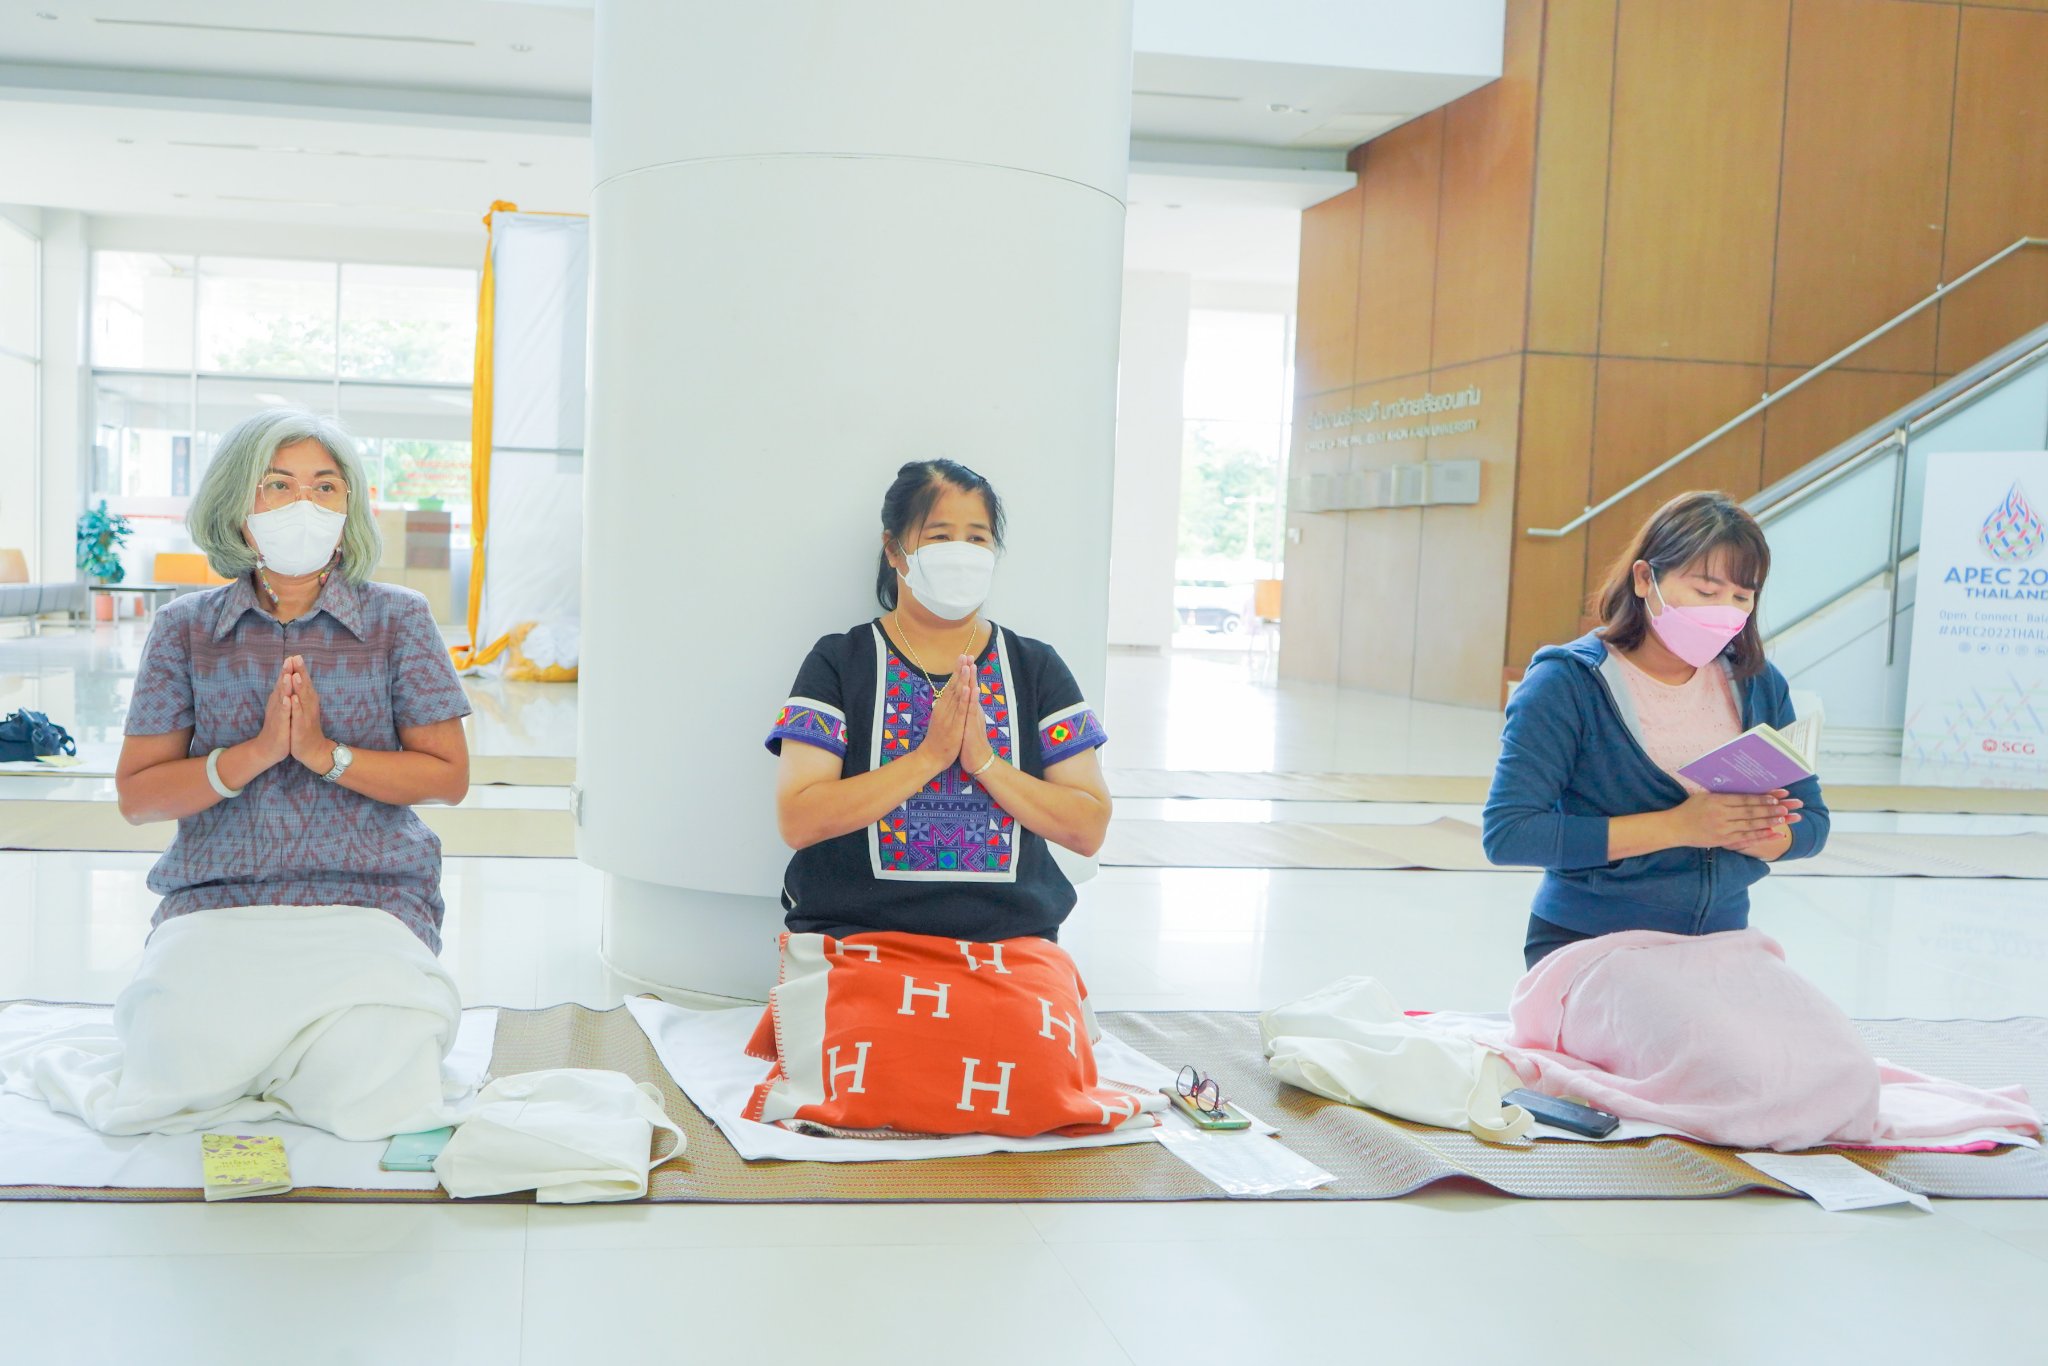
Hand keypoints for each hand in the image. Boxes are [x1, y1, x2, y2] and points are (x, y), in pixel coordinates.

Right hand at [253, 661, 295, 768]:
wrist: (269, 748)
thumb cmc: (279, 727)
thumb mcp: (283, 709)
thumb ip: (284, 694)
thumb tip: (288, 680)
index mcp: (279, 700)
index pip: (284, 682)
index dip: (288, 670)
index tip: (294, 656)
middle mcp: (276, 705)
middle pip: (281, 686)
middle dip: (286, 672)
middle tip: (290, 658)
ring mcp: (277, 715)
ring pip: (281, 698)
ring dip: (284, 686)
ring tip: (287, 674)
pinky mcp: (279, 726)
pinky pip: (282, 715)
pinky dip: (285, 706)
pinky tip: (287, 699)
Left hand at [284, 655, 334, 773]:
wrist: (313, 750)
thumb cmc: (306, 727)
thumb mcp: (304, 709)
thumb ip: (302, 694)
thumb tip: (299, 679)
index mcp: (309, 701)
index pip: (305, 682)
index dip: (300, 669)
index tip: (295, 655)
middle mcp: (310, 706)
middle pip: (305, 686)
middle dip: (301, 672)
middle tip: (297, 658)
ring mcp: (306, 716)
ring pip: (302, 699)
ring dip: (299, 687)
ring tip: (295, 675)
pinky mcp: (301, 727)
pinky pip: (298, 716)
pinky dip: (296, 707)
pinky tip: (293, 699)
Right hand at [912, 661, 970, 775]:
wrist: (930, 756)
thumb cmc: (937, 739)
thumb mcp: (941, 719)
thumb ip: (945, 707)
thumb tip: (948, 695)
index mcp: (942, 706)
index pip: (951, 685)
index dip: (958, 671)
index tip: (963, 657)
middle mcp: (944, 708)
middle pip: (954, 685)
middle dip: (960, 669)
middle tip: (965, 654)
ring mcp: (949, 716)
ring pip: (957, 695)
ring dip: (962, 679)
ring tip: (967, 665)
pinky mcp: (954, 725)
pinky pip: (960, 710)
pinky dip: (964, 698)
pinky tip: (967, 688)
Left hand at [955, 656, 994, 774]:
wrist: (978, 761)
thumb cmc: (970, 743)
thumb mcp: (967, 723)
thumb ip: (967, 711)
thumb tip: (966, 701)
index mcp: (970, 709)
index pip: (968, 689)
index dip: (966, 675)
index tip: (964, 660)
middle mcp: (973, 711)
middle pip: (972, 688)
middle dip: (970, 672)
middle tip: (969, 655)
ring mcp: (974, 717)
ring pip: (973, 696)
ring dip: (972, 680)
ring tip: (971, 666)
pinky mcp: (972, 726)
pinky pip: (972, 711)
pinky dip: (972, 699)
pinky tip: (973, 689)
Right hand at [1668, 789, 1798, 847]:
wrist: (1675, 828)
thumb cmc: (1689, 809)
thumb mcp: (1704, 796)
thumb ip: (1723, 795)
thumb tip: (1745, 792)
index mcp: (1717, 801)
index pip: (1744, 799)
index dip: (1761, 798)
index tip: (1776, 796)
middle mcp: (1722, 816)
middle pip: (1751, 812)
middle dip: (1771, 809)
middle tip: (1787, 807)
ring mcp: (1723, 830)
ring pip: (1751, 825)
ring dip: (1769, 822)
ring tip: (1784, 819)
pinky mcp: (1724, 841)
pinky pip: (1746, 838)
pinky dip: (1762, 836)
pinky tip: (1774, 834)